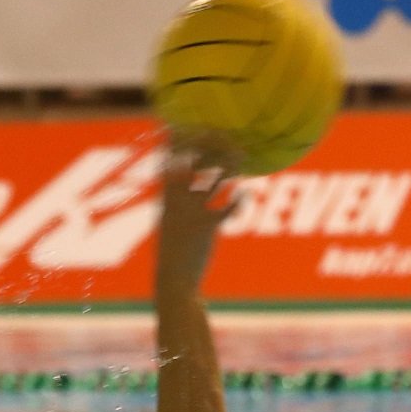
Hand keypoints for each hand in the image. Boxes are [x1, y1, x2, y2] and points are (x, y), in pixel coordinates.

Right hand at [153, 135, 238, 292]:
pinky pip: (226, 208)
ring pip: (212, 179)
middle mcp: (176, 201)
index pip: (169, 160)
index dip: (180, 141)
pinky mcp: (206, 228)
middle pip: (193, 161)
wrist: (173, 283)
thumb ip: (175, 202)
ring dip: (229, 165)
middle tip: (227, 138)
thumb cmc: (174, 254)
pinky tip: (244, 195)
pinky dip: (238, 200)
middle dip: (210, 144)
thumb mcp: (169, 223)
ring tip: (241, 157)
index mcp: (166, 199)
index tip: (195, 128)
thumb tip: (185, 188)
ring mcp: (191, 213)